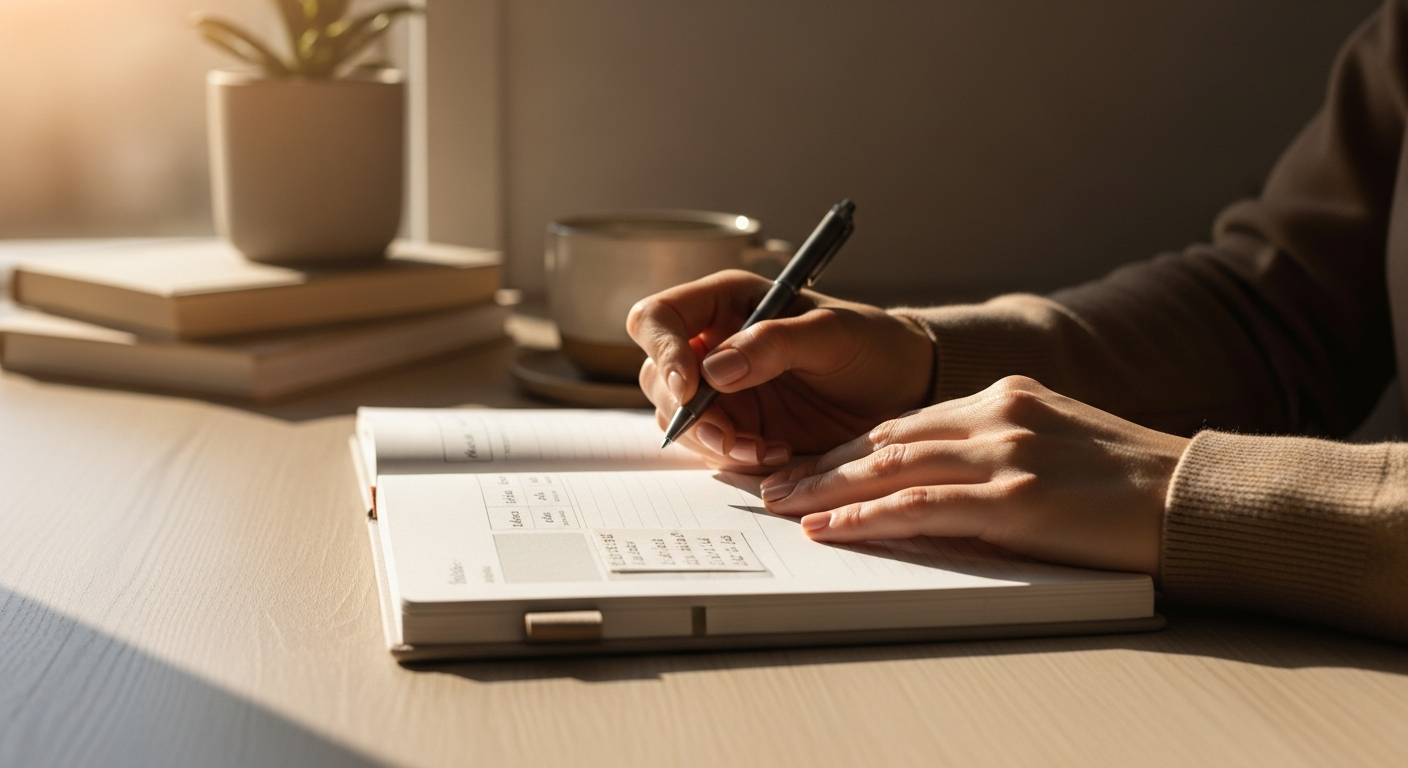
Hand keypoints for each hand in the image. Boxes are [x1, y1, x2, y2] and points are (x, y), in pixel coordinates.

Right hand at [627, 269, 934, 471]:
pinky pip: (710, 447)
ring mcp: (721, 389)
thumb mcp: (833, 334)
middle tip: (733, 437)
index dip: (663, 350)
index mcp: (726, 302)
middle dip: (689, 413)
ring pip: (677, 418)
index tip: (690, 389)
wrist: (903, 389)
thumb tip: (714, 369)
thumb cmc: (872, 345)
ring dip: (712, 441)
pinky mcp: (737, 426)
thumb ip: (774, 343)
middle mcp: (713, 343)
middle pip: (658, 377)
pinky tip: (776, 454)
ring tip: (765, 450)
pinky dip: (734, 457)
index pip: (659, 318)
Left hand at [759, 376, 1190, 574]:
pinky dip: (866, 516)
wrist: (1195, 497)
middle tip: (774, 482)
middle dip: (824, 463)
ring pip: (890, 466)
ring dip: (827, 487)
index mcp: (1005, 395)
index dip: (851, 444)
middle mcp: (996, 415)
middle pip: (885, 438)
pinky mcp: (1014, 499)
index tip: (813, 461)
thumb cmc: (1132, 480)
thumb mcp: (1057, 438)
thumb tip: (938, 475)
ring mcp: (1004, 455)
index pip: (906, 420)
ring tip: (782, 503)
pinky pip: (920, 506)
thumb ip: (997, 445)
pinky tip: (830, 525)